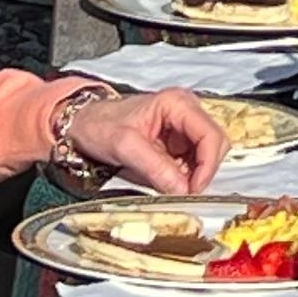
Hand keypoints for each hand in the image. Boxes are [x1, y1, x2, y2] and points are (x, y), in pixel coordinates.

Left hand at [66, 84, 225, 193]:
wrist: (84, 125)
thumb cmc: (100, 124)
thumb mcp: (124, 146)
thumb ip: (155, 167)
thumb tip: (182, 189)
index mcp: (177, 104)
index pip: (211, 135)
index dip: (208, 165)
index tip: (195, 189)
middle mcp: (186, 113)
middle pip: (214, 146)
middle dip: (202, 172)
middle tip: (184, 192)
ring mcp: (183, 129)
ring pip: (206, 157)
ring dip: (193, 176)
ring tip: (168, 184)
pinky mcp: (178, 144)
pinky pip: (192, 164)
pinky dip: (184, 177)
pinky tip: (166, 180)